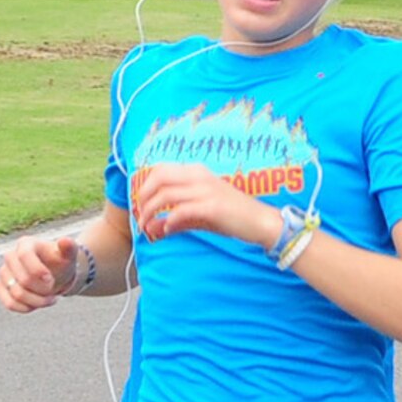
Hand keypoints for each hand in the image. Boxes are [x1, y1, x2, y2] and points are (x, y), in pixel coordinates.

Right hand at [0, 234, 75, 310]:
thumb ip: (69, 248)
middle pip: (23, 279)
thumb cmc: (60, 262)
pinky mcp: (1, 287)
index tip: (51, 280)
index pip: (24, 255)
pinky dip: (26, 308)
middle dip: (43, 290)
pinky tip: (36, 305)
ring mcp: (4, 272)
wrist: (54, 274)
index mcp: (26, 244)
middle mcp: (11, 256)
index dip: (37, 271)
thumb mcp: (68, 255)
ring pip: (16, 294)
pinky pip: (9, 303)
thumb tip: (65, 240)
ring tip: (49, 299)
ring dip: (37, 301)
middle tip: (53, 290)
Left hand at [131, 163, 278, 250]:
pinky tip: (167, 231)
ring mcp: (206, 190)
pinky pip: (181, 210)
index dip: (145, 187)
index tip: (141, 206)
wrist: (261, 222)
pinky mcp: (212, 207)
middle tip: (140, 217)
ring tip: (147, 228)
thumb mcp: (200, 216)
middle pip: (158, 177)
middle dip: (143, 197)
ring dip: (151, 212)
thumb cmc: (231, 218)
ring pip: (165, 195)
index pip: (160, 170)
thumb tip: (151, 229)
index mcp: (196, 172)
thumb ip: (175, 220)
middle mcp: (199, 176)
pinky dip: (169, 221)